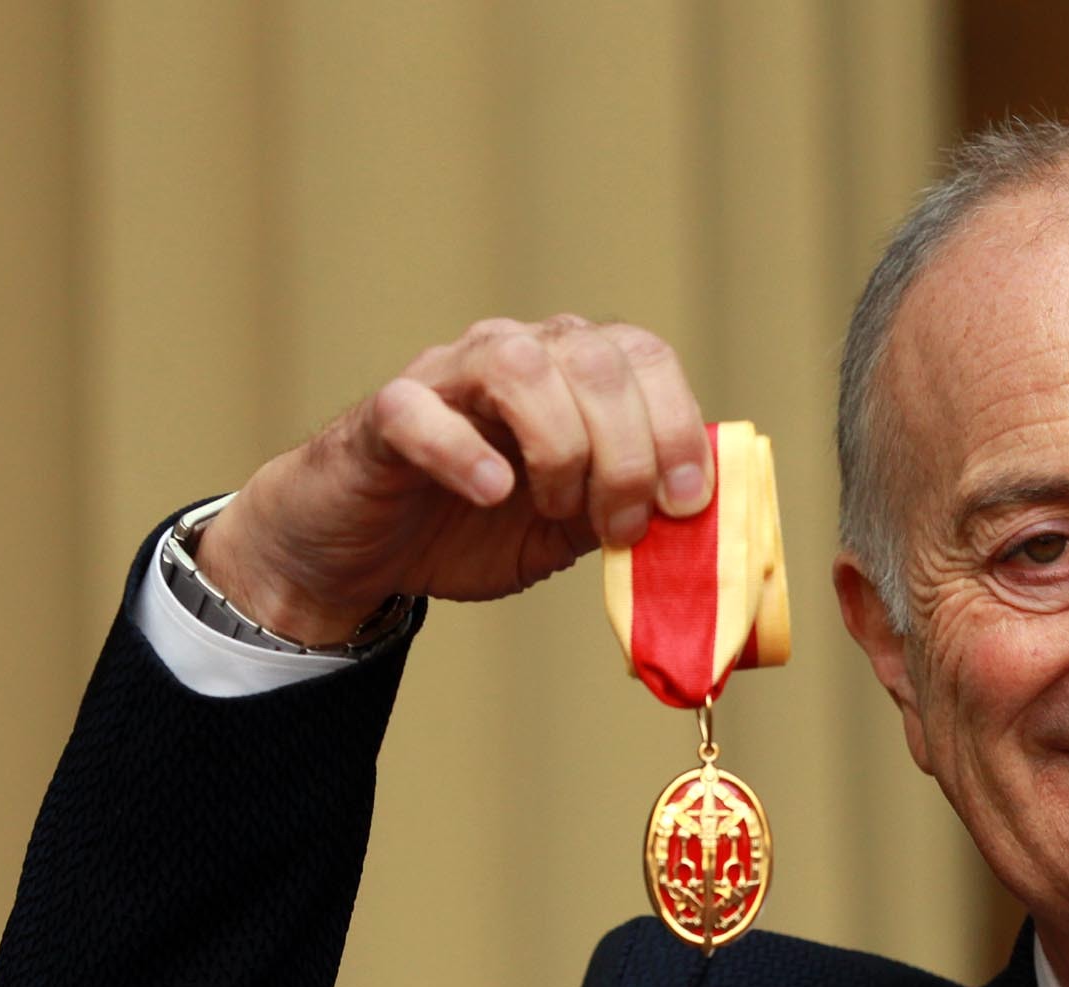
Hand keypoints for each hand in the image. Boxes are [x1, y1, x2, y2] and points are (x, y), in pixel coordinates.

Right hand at [195, 315, 715, 644]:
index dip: (678, 425)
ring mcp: (446, 377)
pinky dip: (464, 452)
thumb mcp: (573, 528)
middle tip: (619, 528)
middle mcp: (514, 353)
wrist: (366, 550)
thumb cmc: (475, 526)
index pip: (643, 356)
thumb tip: (702, 518)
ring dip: (559, 448)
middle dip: (626, 454)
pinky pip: (422, 412)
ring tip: (555, 509)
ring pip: (519, 368)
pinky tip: (490, 493)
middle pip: (595, 362)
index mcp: (570, 371)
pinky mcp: (384, 415)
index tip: (687, 503)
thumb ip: (629, 508)